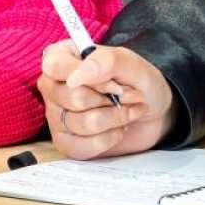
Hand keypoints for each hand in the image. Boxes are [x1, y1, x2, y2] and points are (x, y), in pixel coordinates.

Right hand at [37, 41, 175, 158]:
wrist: (152, 108)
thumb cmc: (136, 79)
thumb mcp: (128, 62)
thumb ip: (104, 61)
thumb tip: (76, 78)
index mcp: (59, 57)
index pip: (56, 67)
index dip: (90, 79)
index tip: (116, 86)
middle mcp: (52, 85)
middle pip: (74, 98)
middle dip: (110, 101)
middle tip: (128, 97)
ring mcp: (56, 115)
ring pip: (83, 124)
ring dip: (115, 119)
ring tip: (127, 112)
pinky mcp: (65, 141)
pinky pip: (82, 147)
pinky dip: (109, 139)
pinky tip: (117, 129)